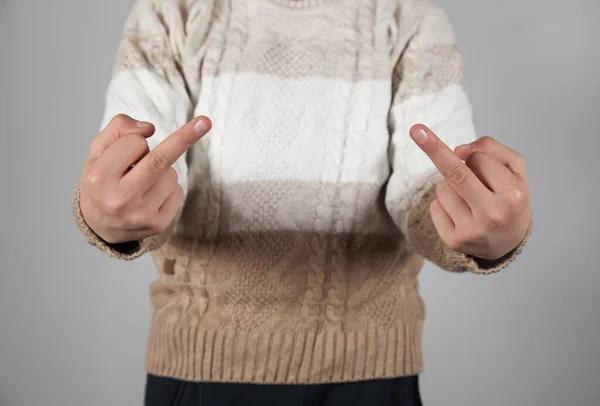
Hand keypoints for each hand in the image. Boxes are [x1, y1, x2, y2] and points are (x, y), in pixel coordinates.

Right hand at [78, 114, 211, 243]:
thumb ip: (119, 128)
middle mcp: (120, 199)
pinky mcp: (158, 224)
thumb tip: (149, 128)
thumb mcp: (98, 151)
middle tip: (205, 121)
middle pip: (160, 160)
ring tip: (142, 182)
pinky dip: (169, 188)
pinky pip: (178, 191)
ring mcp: (141, 214)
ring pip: (171, 174)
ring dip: (162, 170)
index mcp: (100, 177)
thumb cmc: (101, 181)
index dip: (136, 140)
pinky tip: (150, 197)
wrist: (100, 226)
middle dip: (185, 137)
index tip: (135, 142)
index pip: (135, 143)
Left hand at [410, 124, 530, 260]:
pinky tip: (460, 214)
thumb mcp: (514, 169)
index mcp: (512, 195)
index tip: (451, 145)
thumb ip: (491, 148)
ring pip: (442, 188)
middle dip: (434, 149)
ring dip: (450, 186)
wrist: (508, 242)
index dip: (474, 157)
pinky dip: (443, 204)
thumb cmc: (509, 197)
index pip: (478, 160)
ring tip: (470, 200)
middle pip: (455, 173)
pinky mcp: (453, 241)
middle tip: (416, 130)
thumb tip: (458, 151)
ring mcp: (472, 231)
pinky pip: (434, 207)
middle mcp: (492, 215)